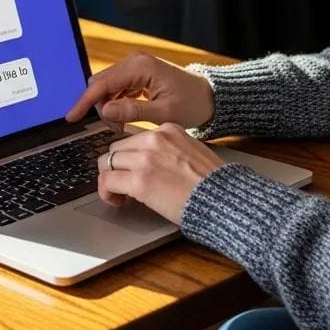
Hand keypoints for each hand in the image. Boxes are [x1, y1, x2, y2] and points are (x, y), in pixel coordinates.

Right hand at [65, 52, 214, 131]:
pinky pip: (117, 86)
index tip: (72, 116)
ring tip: (122, 125)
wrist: (208, 96)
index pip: (103, 83)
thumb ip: (132, 111)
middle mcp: (135, 61)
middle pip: (101, 83)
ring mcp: (136, 65)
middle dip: (100, 106)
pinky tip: (124, 117)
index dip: (85, 101)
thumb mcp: (163, 113)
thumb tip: (105, 111)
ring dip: (108, 106)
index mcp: (140, 67)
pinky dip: (116, 103)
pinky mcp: (137, 72)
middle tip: (114, 128)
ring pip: (107, 86)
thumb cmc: (192, 104)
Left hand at [97, 123, 221, 222]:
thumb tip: (150, 162)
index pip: (134, 138)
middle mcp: (154, 139)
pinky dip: (106, 192)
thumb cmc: (212, 182)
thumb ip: (169, 150)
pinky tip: (116, 200)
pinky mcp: (139, 181)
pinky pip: (107, 182)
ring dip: (110, 179)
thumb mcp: (191, 152)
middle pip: (117, 148)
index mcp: (168, 129)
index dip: (130, 157)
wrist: (223, 199)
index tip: (131, 169)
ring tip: (119, 193)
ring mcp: (145, 159)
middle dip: (117, 167)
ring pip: (107, 163)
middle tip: (123, 184)